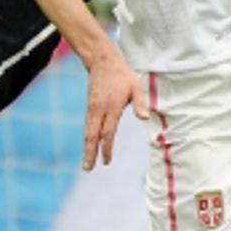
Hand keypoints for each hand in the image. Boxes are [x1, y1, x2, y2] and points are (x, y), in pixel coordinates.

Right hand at [82, 48, 148, 170]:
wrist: (102, 61)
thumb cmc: (122, 75)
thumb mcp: (136, 86)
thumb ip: (140, 103)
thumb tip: (144, 118)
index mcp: (111, 107)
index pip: (108, 132)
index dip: (107, 147)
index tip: (107, 161)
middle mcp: (98, 110)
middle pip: (92, 136)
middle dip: (90, 153)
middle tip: (88, 169)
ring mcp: (92, 108)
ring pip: (87, 132)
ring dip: (87, 149)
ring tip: (86, 164)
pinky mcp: (90, 107)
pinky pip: (87, 126)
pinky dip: (87, 139)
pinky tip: (89, 147)